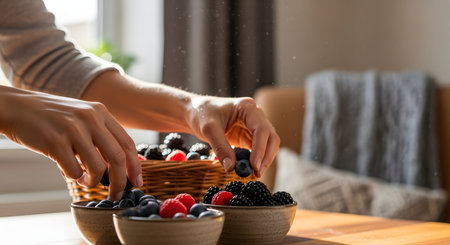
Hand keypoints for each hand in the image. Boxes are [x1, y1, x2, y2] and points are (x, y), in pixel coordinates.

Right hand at [0, 86, 141, 199]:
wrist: (17, 107)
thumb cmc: (52, 116)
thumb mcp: (83, 116)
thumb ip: (102, 134)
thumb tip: (121, 164)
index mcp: (100, 112)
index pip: (127, 143)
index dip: (135, 166)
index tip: (137, 182)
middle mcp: (90, 118)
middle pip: (117, 158)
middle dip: (120, 182)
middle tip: (116, 195)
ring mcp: (73, 129)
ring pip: (97, 168)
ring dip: (92, 181)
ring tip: (83, 179)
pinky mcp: (55, 142)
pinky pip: (74, 172)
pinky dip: (72, 177)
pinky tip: (66, 170)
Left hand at [187, 96, 279, 176]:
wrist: (195, 112)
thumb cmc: (201, 114)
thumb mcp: (208, 129)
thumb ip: (220, 147)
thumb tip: (231, 168)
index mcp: (248, 107)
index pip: (261, 129)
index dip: (260, 149)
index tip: (254, 166)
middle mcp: (255, 115)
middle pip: (270, 137)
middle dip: (266, 156)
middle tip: (256, 173)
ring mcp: (253, 126)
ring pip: (268, 145)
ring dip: (263, 160)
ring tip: (253, 174)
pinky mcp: (248, 136)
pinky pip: (258, 149)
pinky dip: (255, 160)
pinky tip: (248, 169)